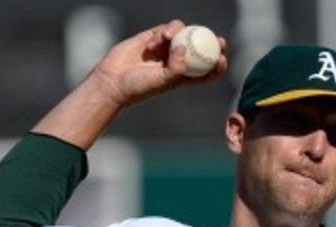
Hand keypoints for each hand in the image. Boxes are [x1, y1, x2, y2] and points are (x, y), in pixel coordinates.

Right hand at [32, 20, 228, 149]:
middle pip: (199, 49)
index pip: (205, 71)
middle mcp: (176, 61)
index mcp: (182, 76)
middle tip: (219, 40)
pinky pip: (164, 30)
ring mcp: (165, 49)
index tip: (222, 59)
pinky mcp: (152, 38)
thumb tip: (185, 48)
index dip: (217, 65)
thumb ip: (176, 68)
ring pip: (182, 34)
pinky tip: (151, 43)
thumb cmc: (138, 87)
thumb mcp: (161, 82)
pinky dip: (160, 33)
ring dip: (178, 32)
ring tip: (165, 36)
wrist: (113, 80)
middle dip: (211, 43)